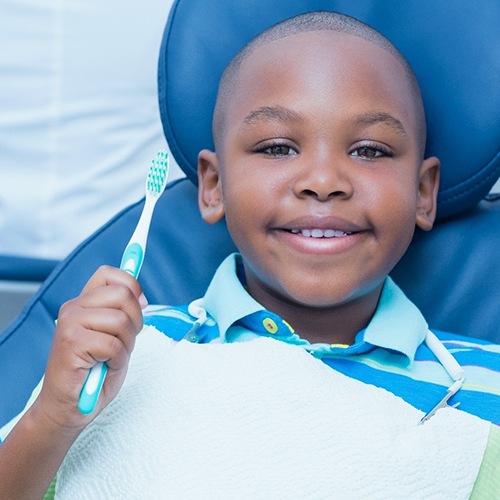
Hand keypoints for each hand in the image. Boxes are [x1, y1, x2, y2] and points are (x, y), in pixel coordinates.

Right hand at [32, 265, 146, 431]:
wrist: (67, 407)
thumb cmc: (93, 372)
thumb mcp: (115, 336)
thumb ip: (123, 313)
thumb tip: (142, 297)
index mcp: (83, 302)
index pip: (109, 273)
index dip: (131, 284)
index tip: (141, 303)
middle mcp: (73, 307)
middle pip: (122, 294)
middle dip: (136, 320)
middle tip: (125, 341)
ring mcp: (70, 323)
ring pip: (121, 320)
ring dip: (126, 344)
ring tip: (112, 357)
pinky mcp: (71, 342)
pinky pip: (114, 344)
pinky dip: (117, 360)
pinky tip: (104, 367)